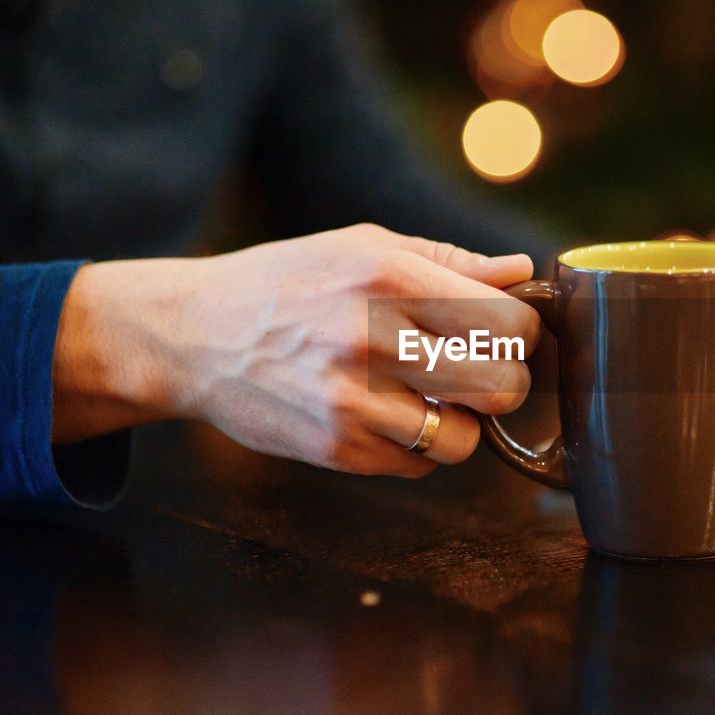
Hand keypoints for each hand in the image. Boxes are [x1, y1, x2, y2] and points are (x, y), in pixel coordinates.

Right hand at [52, 224, 538, 476]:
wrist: (194, 336)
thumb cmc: (289, 283)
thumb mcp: (364, 248)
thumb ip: (449, 262)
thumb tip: (521, 273)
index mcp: (390, 277)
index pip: (510, 325)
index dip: (520, 333)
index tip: (501, 334)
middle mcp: (374, 339)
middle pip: (504, 387)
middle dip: (503, 382)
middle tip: (477, 371)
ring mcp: (354, 402)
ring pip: (466, 440)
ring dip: (459, 423)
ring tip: (426, 396)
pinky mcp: (336, 450)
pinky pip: (419, 466)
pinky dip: (416, 446)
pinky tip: (385, 414)